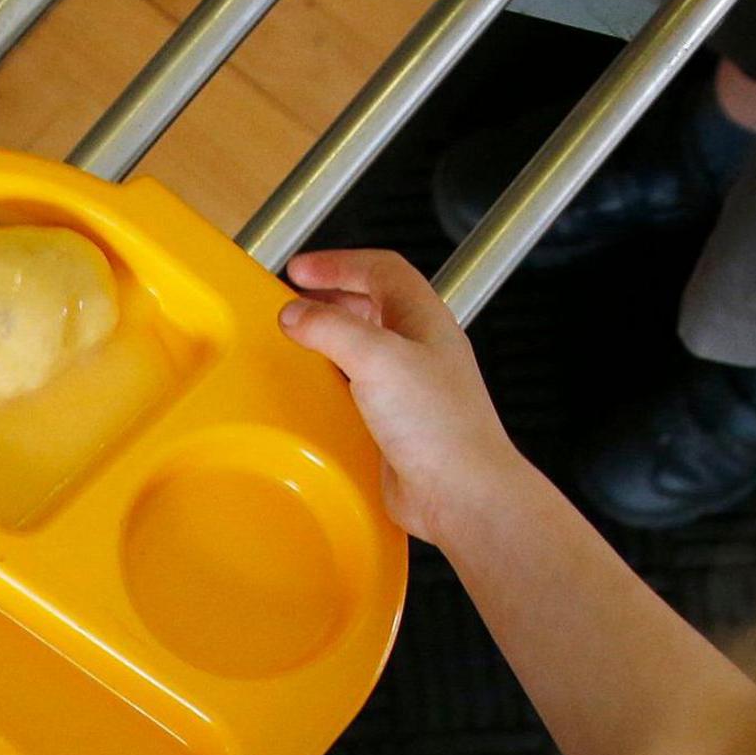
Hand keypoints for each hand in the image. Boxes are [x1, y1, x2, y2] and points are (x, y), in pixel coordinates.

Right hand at [277, 250, 529, 541]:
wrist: (459, 491)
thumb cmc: (441, 427)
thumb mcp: (377, 360)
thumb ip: (330, 329)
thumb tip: (295, 312)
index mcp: (425, 320)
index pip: (381, 270)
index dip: (339, 263)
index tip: (301, 269)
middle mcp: (420, 348)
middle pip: (374, 303)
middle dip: (332, 293)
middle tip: (296, 297)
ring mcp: (409, 384)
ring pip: (366, 343)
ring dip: (331, 334)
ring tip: (300, 335)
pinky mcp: (396, 421)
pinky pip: (359, 386)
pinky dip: (332, 378)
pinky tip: (316, 389)